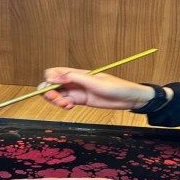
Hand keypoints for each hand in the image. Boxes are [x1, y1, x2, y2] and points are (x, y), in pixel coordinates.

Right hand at [39, 68, 158, 109]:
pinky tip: (70, 107)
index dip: (50, 78)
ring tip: (65, 105)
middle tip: (56, 99)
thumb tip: (56, 78)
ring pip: (59, 94)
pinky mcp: (82, 101)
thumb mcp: (96, 81)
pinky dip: (64, 105)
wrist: (129, 98)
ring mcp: (78, 91)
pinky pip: (67, 102)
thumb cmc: (117, 87)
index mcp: (77, 73)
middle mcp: (75, 81)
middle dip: (50, 92)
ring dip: (57, 100)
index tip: (53, 86)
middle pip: (53, 84)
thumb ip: (76, 78)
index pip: (55, 72)